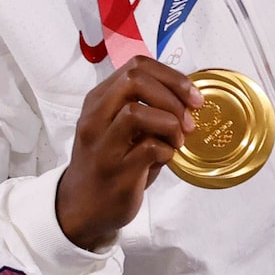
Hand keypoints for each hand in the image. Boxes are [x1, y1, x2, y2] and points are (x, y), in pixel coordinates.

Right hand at [54, 57, 198, 250]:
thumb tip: (188, 100)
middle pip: (134, 80)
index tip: (193, 97)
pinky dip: (167, 151)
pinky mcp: (116, 171)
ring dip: (169, 123)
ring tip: (177, 141)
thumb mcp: (120, 128)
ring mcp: (103, 145)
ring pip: (135, 111)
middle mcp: (96, 118)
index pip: (136, 66)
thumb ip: (145, 108)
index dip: (172, 77)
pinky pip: (149, 147)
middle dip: (173, 95)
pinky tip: (165, 159)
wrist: (81, 207)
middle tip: (189, 118)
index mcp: (99, 101)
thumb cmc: (109, 164)